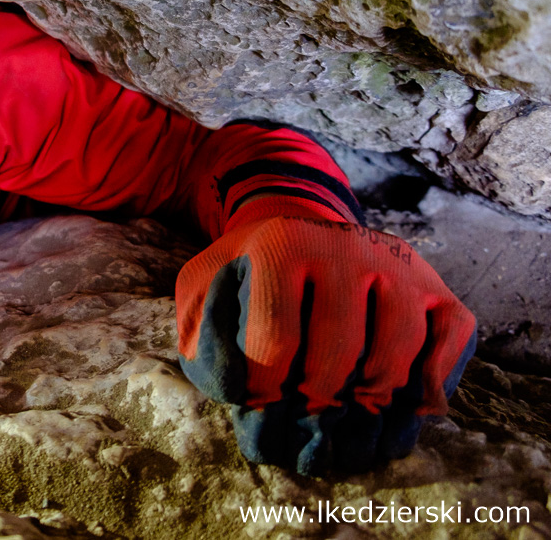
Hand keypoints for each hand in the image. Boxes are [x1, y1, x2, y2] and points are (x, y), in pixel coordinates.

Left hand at [176, 198, 475, 475]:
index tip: (257, 405)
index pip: (277, 336)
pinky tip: (401, 407)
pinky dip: (429, 384)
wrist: (299, 235)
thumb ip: (204, 342)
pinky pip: (452, 341)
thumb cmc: (246, 278)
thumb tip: (238, 395)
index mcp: (282, 246)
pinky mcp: (437, 288)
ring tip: (346, 418)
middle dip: (318, 400)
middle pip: (341, 349)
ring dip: (372, 400)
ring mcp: (399, 267)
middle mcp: (347, 247)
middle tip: (305, 419)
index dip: (264, 387)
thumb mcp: (203, 294)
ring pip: (398, 349)